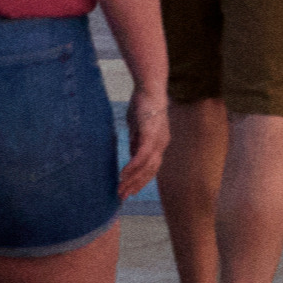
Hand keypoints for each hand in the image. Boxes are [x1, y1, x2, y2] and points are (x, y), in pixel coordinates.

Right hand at [115, 79, 171, 208]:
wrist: (149, 86)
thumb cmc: (143, 104)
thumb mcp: (138, 127)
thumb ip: (136, 141)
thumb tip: (132, 154)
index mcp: (160, 143)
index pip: (152, 168)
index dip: (141, 180)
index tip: (130, 191)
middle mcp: (162, 144)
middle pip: (150, 171)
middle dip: (135, 185)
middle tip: (122, 196)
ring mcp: (158, 140)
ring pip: (146, 167)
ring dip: (132, 179)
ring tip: (120, 189)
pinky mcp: (150, 134)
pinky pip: (141, 156)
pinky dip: (132, 167)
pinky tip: (123, 175)